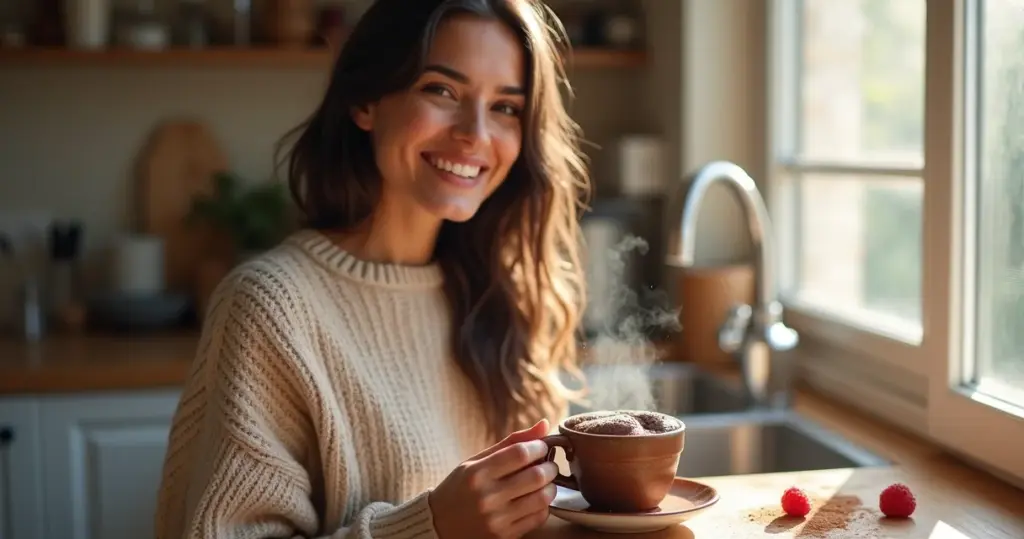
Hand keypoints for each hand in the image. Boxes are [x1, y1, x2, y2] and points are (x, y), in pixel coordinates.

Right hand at [429, 419, 557, 538]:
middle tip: (549, 464)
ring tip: (546, 482)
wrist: (438, 525)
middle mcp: (487, 496)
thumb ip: (510, 443)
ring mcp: (497, 519)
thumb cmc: (459, 488)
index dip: (539, 447)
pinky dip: (544, 506)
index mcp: (477, 473)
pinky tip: (536, 500)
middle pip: (536, 476)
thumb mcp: (476, 461)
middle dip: (550, 466)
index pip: (520, 453)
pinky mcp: (504, 536)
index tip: (542, 447)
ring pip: (541, 498)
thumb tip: (544, 425)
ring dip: (551, 487)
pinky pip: (538, 518)